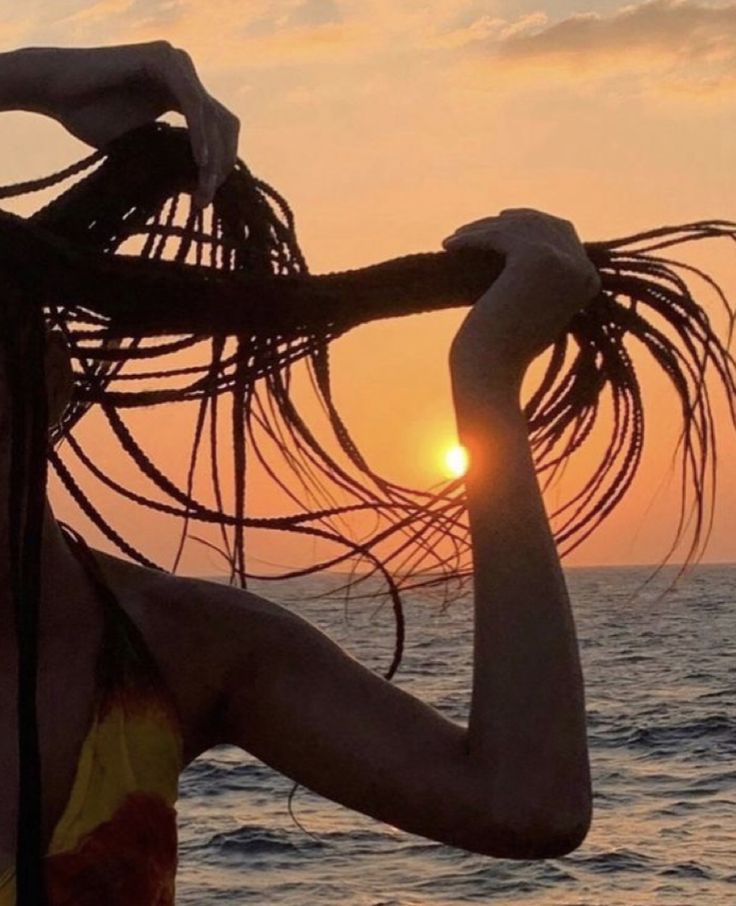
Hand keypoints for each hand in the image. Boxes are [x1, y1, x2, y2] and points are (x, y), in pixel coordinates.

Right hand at [33, 42, 239, 208]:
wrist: (55, 92)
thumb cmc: (92, 120)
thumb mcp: (144, 148)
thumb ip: (174, 160)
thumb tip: (205, 189)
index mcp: (185, 96)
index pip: (220, 131)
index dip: (221, 166)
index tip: (205, 199)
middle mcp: (185, 76)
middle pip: (223, 124)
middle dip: (221, 164)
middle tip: (205, 198)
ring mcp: (176, 63)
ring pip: (212, 115)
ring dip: (213, 154)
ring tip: (203, 184)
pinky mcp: (162, 59)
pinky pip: (193, 102)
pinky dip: (199, 132)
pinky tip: (199, 159)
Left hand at [443, 208, 601, 384]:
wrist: (493, 369)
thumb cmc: (504, 348)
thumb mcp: (532, 304)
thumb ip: (538, 273)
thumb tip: (517, 240)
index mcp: (589, 280)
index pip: (562, 233)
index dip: (529, 225)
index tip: (498, 225)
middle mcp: (583, 268)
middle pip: (541, 224)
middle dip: (504, 222)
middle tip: (473, 229)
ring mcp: (564, 260)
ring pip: (517, 227)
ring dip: (481, 229)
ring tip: (456, 238)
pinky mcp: (538, 255)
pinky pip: (499, 235)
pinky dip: (472, 237)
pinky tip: (449, 245)